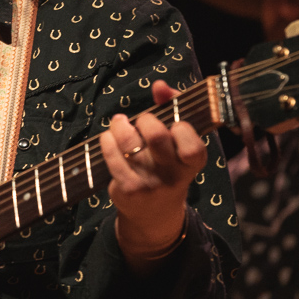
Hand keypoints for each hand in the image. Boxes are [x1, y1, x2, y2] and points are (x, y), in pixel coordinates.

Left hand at [98, 80, 206, 274]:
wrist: (153, 214)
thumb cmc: (166, 166)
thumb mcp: (176, 144)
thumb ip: (172, 109)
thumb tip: (160, 85)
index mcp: (192, 163)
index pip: (192, 143)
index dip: (180, 127)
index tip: (172, 123)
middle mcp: (173, 176)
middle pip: (156, 136)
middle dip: (144, 119)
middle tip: (140, 120)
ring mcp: (150, 184)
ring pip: (129, 143)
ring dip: (120, 125)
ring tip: (119, 123)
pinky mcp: (128, 190)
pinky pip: (112, 156)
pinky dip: (107, 141)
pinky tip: (108, 138)